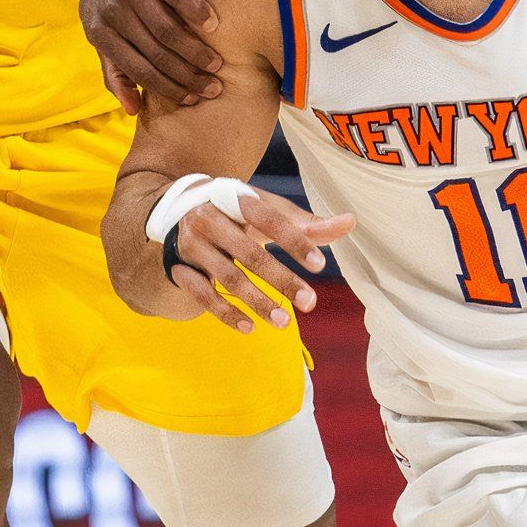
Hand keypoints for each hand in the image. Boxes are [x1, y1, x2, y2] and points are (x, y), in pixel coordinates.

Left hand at [81, 0, 221, 113]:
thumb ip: (115, 67)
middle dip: (187, 74)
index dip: (167, 88)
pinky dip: (195, 10)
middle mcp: (108, 8)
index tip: (194, 98)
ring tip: (217, 61)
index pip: (136, 69)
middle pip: (154, 52)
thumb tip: (131, 109)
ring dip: (195, 49)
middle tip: (214, 85)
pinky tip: (213, 22)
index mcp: (97, 29)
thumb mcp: (105, 27)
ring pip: (166, 29)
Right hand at [164, 186, 352, 331]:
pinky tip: (249, 328)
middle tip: (310, 303)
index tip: (320, 265)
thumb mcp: (265, 210)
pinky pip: (201, 294)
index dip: (295, 241)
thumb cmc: (235, 211)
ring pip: (227, 276)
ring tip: (285, 323)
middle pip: (249, 253)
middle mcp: (210, 218)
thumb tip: (350, 222)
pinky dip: (225, 313)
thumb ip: (305, 222)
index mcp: (236, 198)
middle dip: (281, 280)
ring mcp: (192, 244)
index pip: (269, 218)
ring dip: (257, 302)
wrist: (176, 210)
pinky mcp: (180, 267)